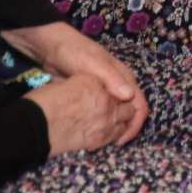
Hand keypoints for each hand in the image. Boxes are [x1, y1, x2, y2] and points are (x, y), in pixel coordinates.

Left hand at [5, 22, 147, 151]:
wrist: (52, 47)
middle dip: (125, 130)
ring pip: (118, 113)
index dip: (134, 125)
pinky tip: (91, 131)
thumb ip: (111, 79)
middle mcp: (119, 85)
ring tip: (100, 141)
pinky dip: (102, 123)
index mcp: (125, 78)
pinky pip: (104, 112)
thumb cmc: (75, 53)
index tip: (120, 141)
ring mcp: (107, 89)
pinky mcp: (94, 94)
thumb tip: (129, 96)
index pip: (139, 106)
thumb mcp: (92, 64)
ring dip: (114, 127)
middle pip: (131, 112)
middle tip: (109, 145)